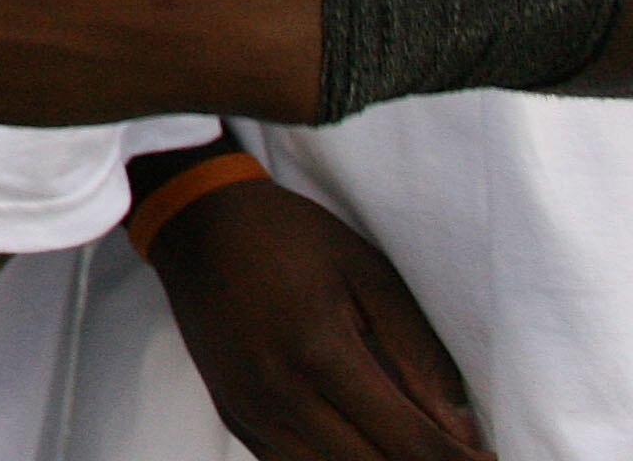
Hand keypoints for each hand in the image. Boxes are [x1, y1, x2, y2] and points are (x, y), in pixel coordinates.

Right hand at [149, 179, 487, 460]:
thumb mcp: (368, 274)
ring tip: (414, 450)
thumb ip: (418, 354)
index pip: (410, 443)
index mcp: (318, 350)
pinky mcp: (234, 418)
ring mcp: (249, 412)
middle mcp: (277, 393)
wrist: (194, 222)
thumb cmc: (290, 237)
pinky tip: (367, 446)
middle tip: (464, 459)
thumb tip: (462, 433)